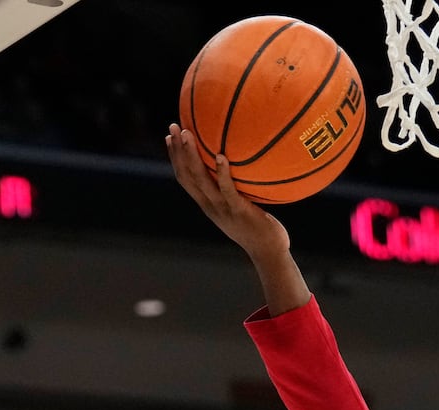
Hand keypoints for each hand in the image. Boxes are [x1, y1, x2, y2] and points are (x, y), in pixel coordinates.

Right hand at [165, 123, 289, 262]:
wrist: (268, 253)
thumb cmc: (259, 229)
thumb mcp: (241, 208)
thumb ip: (235, 190)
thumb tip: (240, 168)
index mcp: (207, 204)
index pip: (184, 178)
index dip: (175, 158)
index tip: (170, 137)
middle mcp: (210, 206)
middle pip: (186, 175)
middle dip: (177, 150)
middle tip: (172, 126)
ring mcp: (223, 209)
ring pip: (200, 180)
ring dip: (191, 156)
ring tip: (188, 134)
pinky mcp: (239, 211)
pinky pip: (227, 190)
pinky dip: (223, 173)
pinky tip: (222, 156)